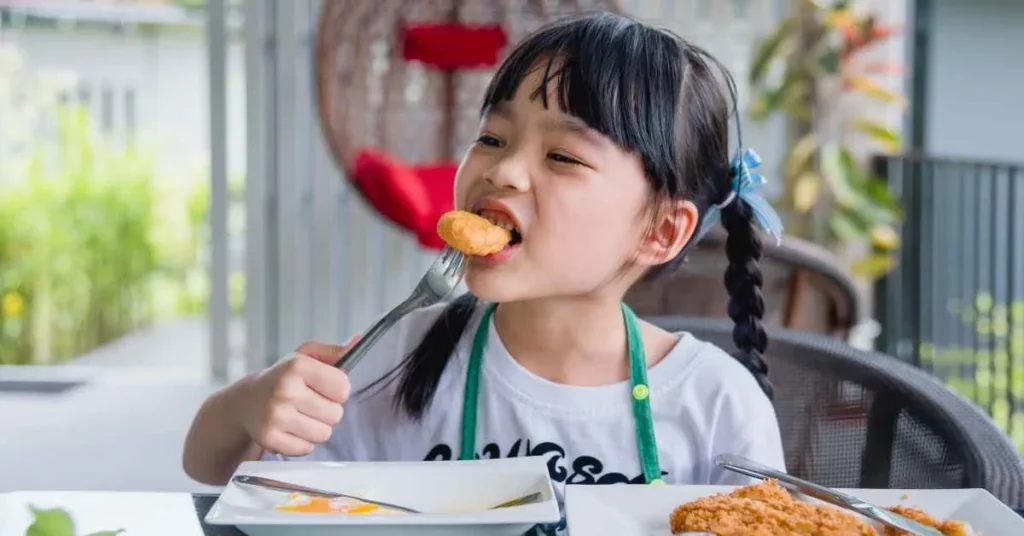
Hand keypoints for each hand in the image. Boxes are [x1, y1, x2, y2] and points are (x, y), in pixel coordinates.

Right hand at [240, 338, 358, 455]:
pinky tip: (291, 428)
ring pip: (323, 434)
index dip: (338, 390)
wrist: (247, 400)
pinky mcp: (269, 438)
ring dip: (317, 428)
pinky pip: (306, 449)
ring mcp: (275, 416)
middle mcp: (284, 390)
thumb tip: (359, 340)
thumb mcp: (306, 357)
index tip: (325, 387)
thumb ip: (335, 352)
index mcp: (297, 366)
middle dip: (328, 410)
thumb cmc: (284, 377)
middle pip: (336, 414)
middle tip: (310, 403)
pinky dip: (302, 442)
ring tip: (301, 416)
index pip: (343, 388)